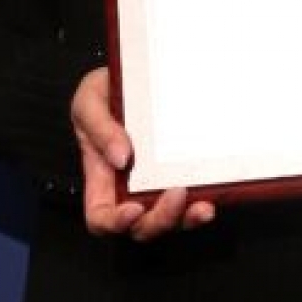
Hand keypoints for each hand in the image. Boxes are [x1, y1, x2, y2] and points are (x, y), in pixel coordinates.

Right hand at [70, 68, 214, 240]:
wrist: (135, 74)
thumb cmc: (104, 92)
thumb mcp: (89, 102)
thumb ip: (99, 128)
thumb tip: (122, 158)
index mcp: (102, 178)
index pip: (101, 217)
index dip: (115, 223)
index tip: (133, 209)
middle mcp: (130, 189)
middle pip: (141, 226)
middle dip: (159, 220)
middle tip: (175, 194)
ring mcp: (158, 185)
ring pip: (171, 221)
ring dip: (186, 219)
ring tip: (201, 205)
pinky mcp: (182, 174)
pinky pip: (192, 201)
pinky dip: (203, 204)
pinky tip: (213, 196)